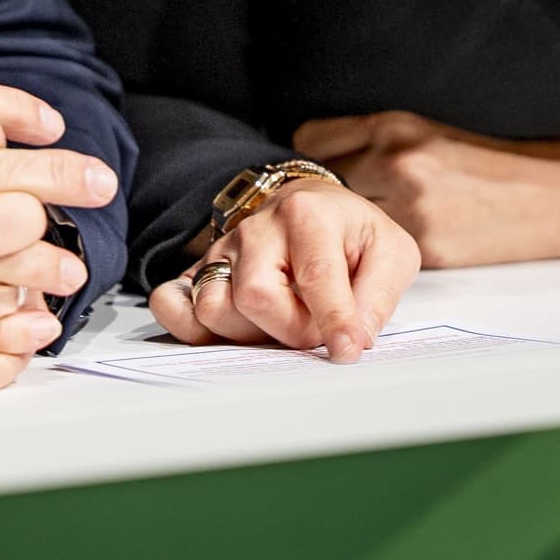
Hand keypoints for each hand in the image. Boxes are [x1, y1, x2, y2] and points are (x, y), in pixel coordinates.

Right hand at [148, 182, 414, 360]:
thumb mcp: (389, 252)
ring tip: (278, 322)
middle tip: (313, 327)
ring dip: (249, 333)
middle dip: (290, 329)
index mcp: (307, 216)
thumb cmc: (350, 235)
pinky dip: (188, 327)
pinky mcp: (198, 271)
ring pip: (213, 308)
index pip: (316, 277)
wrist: (309, 207)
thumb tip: (354, 339)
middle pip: (255, 297)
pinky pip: (170, 304)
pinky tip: (228, 330)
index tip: (346, 351)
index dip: (334, 321)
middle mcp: (256, 228)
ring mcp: (221, 250)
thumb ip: (379, 296)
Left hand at [297, 114, 559, 267]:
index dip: (311, 162)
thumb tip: (328, 169)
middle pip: (318, 185)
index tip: (314, 177)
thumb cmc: (497, 167)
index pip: (312, 140)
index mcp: (396, 125)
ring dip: (342, 234)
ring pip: (343, 225)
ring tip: (351, 240)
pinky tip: (385, 256)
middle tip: (324, 218)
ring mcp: (410, 204)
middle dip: (319, 202)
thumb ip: (381, 145)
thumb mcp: (433, 136)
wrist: (559, 194)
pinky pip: (378, 254)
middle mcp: (396, 159)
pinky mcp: (427, 247)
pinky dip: (374, 257)